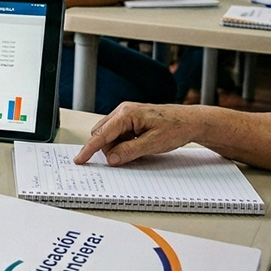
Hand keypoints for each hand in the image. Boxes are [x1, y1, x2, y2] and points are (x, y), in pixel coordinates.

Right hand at [74, 103, 200, 165]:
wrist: (190, 121)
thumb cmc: (175, 127)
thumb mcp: (153, 144)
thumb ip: (130, 151)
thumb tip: (112, 159)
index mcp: (126, 114)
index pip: (101, 134)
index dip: (89, 149)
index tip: (80, 159)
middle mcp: (123, 111)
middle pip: (102, 135)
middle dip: (109, 150)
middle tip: (126, 158)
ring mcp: (126, 115)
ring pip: (109, 136)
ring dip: (118, 147)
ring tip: (140, 150)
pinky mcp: (131, 120)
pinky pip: (118, 135)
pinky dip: (124, 144)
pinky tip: (139, 146)